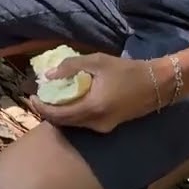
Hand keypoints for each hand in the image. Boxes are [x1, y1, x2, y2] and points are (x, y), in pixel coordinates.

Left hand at [30, 53, 169, 133]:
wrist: (157, 84)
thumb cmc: (127, 71)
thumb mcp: (98, 61)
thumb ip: (71, 66)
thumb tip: (48, 75)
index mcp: (92, 108)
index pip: (58, 115)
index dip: (41, 108)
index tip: (31, 96)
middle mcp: (96, 123)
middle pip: (63, 123)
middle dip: (47, 111)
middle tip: (37, 96)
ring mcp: (103, 128)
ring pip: (73, 124)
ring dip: (59, 113)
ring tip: (50, 97)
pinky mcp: (108, 126)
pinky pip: (83, 122)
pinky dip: (71, 113)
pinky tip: (68, 100)